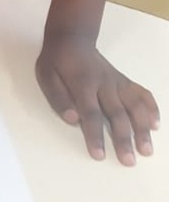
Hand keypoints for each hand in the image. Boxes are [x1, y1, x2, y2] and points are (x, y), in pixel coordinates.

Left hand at [36, 33, 159, 165]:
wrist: (72, 40)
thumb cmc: (56, 62)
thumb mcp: (45, 75)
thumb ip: (58, 98)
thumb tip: (72, 119)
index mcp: (82, 84)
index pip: (90, 113)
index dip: (95, 135)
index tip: (99, 155)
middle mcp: (104, 83)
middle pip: (116, 114)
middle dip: (123, 139)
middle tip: (128, 161)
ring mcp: (116, 81)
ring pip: (134, 106)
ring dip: (142, 128)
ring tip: (146, 150)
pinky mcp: (124, 81)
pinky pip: (141, 93)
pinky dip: (151, 108)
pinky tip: (155, 124)